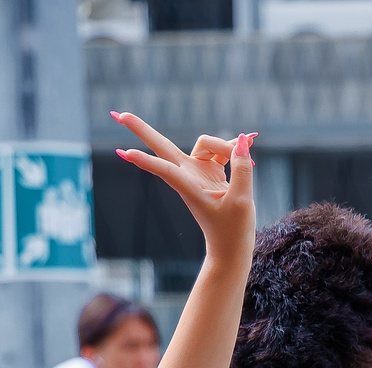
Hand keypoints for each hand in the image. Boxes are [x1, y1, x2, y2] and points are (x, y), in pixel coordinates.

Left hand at [112, 117, 256, 257]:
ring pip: (205, 144)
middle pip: (161, 146)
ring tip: (249, 155)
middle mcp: (188, 176)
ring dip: (225, 145)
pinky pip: (219, 151)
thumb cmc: (233, 231)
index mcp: (189, 188)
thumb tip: (242, 139)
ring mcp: (197, 173)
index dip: (147, 161)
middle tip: (119, 114)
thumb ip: (242, 169)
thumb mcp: (242, 201)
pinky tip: (252, 141)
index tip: (125, 152)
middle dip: (141, 130)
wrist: (231, 249)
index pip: (165, 170)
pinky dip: (233, 148)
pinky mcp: (209, 173)